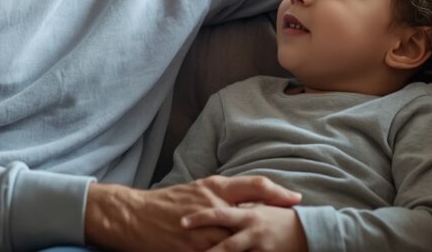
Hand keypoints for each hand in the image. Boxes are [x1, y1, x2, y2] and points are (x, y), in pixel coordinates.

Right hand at [85, 177, 301, 251]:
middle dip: (273, 228)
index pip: (254, 186)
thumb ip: (226, 192)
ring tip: (275, 250)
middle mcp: (214, 208)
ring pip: (238, 244)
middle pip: (252, 220)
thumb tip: (252, 198)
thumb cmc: (169, 202)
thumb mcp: (199, 187)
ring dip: (255, 248)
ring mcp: (204, 233)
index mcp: (215, 189)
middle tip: (294, 233)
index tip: (296, 200)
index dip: (277, 192)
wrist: (135, 216)